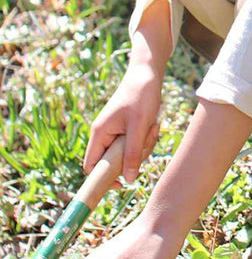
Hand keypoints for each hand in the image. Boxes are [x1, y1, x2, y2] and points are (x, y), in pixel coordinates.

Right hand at [84, 62, 161, 186]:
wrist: (148, 74)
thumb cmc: (141, 96)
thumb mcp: (139, 126)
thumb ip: (132, 153)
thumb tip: (127, 179)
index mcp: (100, 133)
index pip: (91, 165)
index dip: (102, 178)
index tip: (121, 184)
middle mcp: (104, 134)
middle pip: (115, 161)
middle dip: (134, 156)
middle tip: (147, 138)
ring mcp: (116, 132)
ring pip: (129, 154)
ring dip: (144, 145)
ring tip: (152, 126)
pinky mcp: (127, 129)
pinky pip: (136, 144)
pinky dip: (146, 138)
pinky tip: (153, 125)